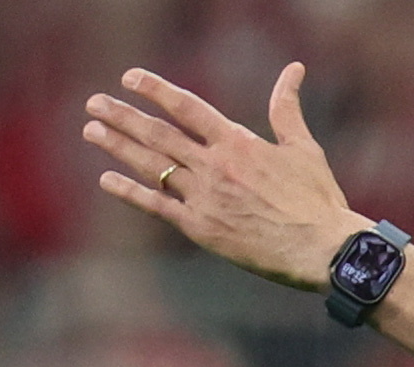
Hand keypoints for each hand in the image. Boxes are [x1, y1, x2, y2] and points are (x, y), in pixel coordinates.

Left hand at [83, 63, 362, 290]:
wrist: (321, 249)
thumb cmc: (318, 200)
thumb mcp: (303, 147)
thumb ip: (287, 108)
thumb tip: (294, 69)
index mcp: (237, 142)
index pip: (186, 107)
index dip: (154, 90)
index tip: (128, 78)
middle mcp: (214, 166)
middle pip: (158, 134)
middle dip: (122, 116)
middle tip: (94, 102)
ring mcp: (204, 198)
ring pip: (151, 165)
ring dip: (118, 146)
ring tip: (91, 130)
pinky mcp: (201, 228)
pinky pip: (157, 206)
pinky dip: (129, 192)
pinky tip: (106, 180)